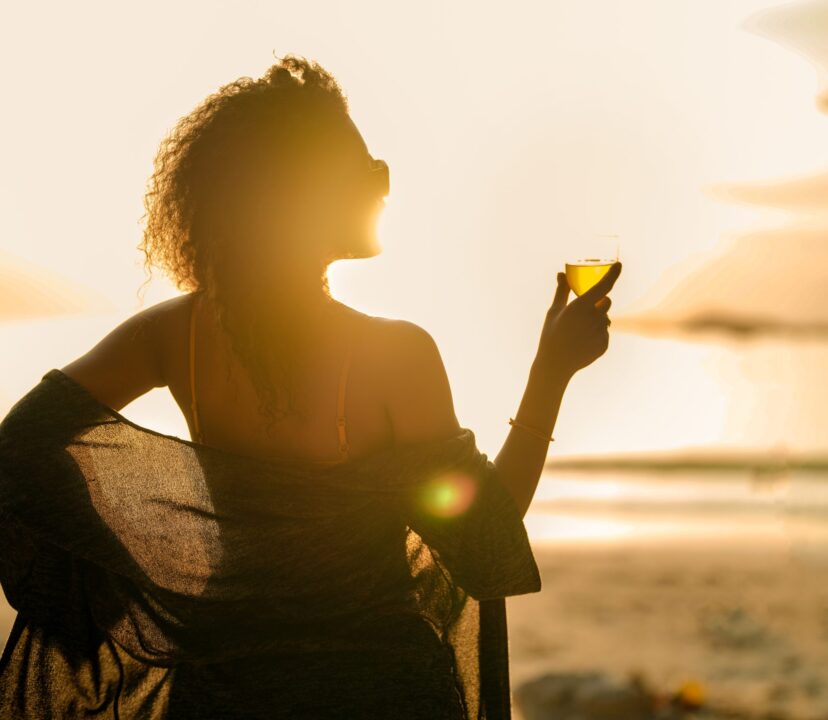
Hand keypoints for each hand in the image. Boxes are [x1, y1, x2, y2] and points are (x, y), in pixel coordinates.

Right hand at [536, 261, 621, 378]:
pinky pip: (604, 333)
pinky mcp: (604, 345)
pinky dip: (596, 334)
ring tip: (578, 331)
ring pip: (605, 319)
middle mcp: (593, 318)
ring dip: (597, 319)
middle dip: (600, 302)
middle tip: (585, 309)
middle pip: (607, 302)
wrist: (555, 364)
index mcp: (581, 306)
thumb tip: (561, 274)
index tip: (619, 265)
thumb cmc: (551, 334)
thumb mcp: (554, 311)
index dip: (613, 274)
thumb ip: (562, 291)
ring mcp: (600, 332)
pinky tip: (582, 342)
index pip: (603, 286)